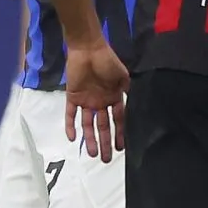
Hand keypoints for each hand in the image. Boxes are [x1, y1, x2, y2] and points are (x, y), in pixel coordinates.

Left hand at [62, 42, 129, 161]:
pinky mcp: (72, 97)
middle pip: (103, 127)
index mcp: (114, 98)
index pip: (118, 121)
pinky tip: (73, 138)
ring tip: (93, 153)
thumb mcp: (123, 77)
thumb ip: (128, 91)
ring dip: (90, 139)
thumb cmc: (108, 61)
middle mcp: (100, 103)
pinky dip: (70, 125)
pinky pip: (70, 114)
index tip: (122, 148)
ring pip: (88, 125)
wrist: (88, 49)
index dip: (120, 134)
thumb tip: (137, 106)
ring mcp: (86, 101)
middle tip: (106, 159)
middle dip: (106, 142)